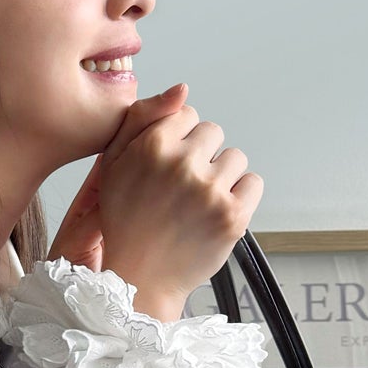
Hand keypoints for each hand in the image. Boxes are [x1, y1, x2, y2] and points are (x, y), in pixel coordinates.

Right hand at [90, 81, 262, 309]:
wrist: (139, 278)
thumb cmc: (124, 220)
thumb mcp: (114, 165)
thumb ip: (142, 119)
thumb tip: (184, 89)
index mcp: (152, 147)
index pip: (188, 114)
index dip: (178, 140)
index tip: (166, 166)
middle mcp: (182, 165)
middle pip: (213, 132)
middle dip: (201, 155)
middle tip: (182, 188)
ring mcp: (210, 192)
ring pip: (235, 158)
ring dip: (222, 175)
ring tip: (199, 202)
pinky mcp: (233, 217)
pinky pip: (254, 183)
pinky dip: (241, 195)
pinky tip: (217, 211)